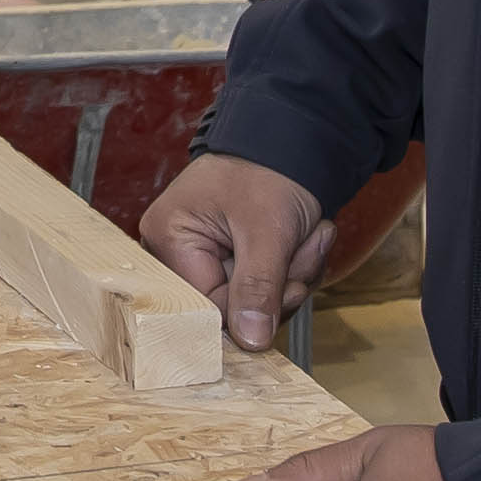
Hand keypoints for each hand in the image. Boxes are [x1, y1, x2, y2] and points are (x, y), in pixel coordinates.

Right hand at [140, 155, 333, 350]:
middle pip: (232, 308)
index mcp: (169, 237)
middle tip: (306, 250)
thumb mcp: (267, 229)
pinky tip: (305, 240)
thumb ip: (257, 287)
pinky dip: (294, 270)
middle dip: (281, 285)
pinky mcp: (234, 259)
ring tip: (310, 236)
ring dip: (294, 275)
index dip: (255, 307)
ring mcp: (208, 257)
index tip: (293, 286)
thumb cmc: (270, 169)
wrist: (295, 138)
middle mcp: (179, 251)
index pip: (207, 305)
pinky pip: (265, 289)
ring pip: (255, 301)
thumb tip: (250, 342)